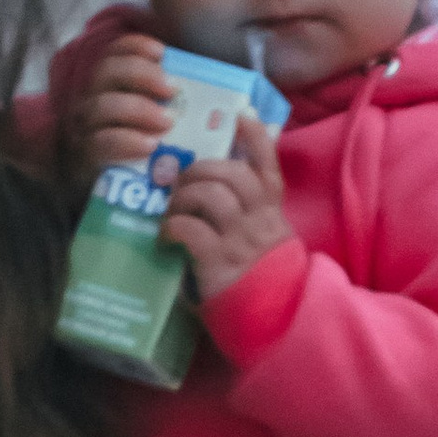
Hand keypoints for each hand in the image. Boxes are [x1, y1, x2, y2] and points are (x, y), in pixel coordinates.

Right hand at [65, 30, 170, 205]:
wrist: (113, 198)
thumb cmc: (147, 156)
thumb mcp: (162, 126)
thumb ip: (186, 112)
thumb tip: (241, 109)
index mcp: (110, 86)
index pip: (114, 53)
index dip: (135, 47)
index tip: (162, 53)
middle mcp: (92, 100)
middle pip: (106, 72)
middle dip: (140, 74)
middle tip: (171, 90)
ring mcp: (85, 128)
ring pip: (101, 106)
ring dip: (137, 109)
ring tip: (166, 123)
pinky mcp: (86, 157)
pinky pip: (101, 143)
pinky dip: (126, 141)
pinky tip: (149, 147)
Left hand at [166, 112, 290, 303]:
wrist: (272, 320)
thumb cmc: (259, 276)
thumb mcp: (262, 236)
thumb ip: (247, 210)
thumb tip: (210, 179)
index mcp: (271, 210)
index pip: (267, 163)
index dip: (253, 136)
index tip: (238, 116)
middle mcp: (259, 220)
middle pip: (231, 173)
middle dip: (198, 170)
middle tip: (180, 183)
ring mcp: (239, 241)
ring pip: (209, 195)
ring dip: (182, 198)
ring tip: (172, 212)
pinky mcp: (218, 262)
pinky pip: (190, 230)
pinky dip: (171, 228)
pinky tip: (165, 238)